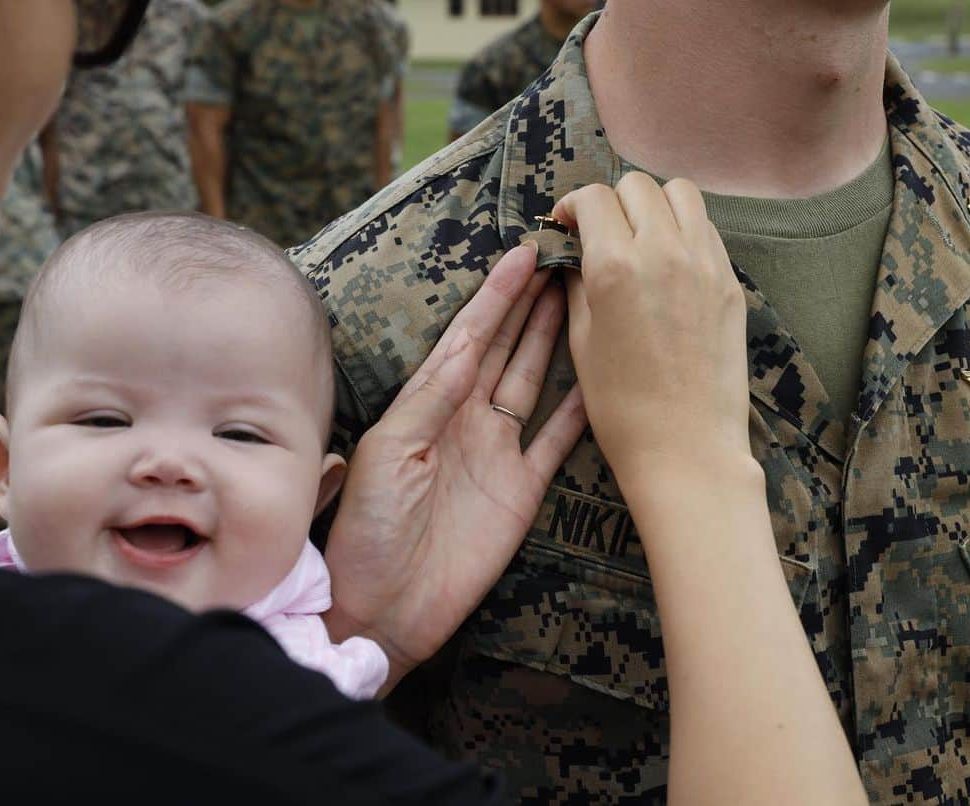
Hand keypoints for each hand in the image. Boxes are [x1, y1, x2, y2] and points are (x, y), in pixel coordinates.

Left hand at [323, 243, 586, 691]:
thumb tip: (467, 349)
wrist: (385, 607)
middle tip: (562, 258)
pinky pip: (557, 439)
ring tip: (580, 296)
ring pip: (532, 380)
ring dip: (554, 339)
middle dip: (528, 303)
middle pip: (503, 348)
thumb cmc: (369, 530)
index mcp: (426, 406)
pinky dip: (579, 410)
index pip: (466, 337)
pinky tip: (600, 377)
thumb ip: (430, 401)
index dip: (494, 296)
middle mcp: (464, 419)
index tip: (521, 254)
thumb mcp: (388, 454)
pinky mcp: (522, 489)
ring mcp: (495, 452)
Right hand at [554, 173, 748, 489]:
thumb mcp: (581, 340)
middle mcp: (663, 252)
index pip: (594, 198)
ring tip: (640, 235)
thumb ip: (576, 283)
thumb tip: (572, 252)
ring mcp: (704, 263)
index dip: (572, 204)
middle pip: (636, 185)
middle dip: (612, 200)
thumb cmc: (620, 405)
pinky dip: (683, 229)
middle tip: (601, 230)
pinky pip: (705, 229)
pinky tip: (669, 261)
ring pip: (680, 193)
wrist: (685, 445)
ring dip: (653, 204)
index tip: (566, 223)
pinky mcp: (729, 282)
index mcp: (614, 267)